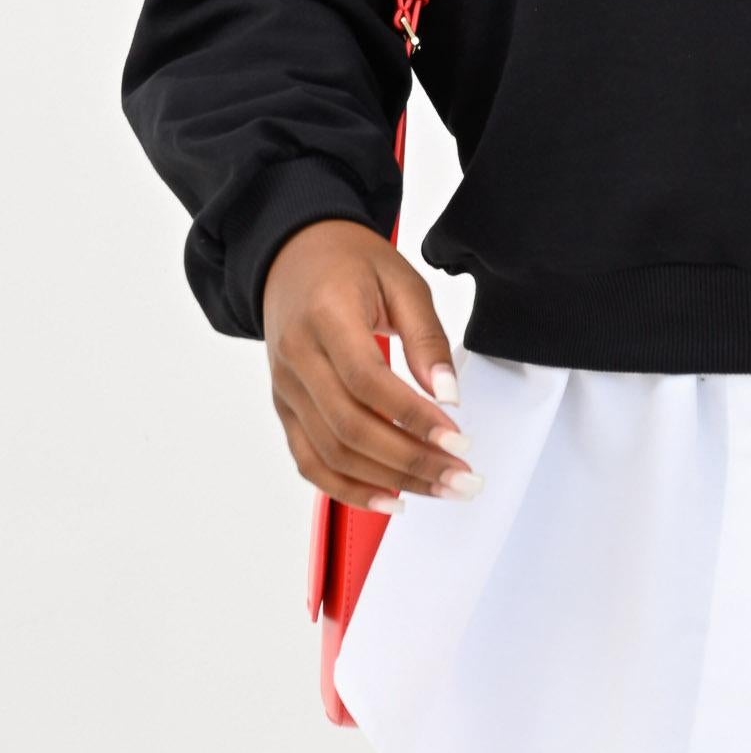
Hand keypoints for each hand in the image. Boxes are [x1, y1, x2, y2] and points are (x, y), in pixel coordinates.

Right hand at [263, 218, 481, 510]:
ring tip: (439, 489)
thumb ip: (426, 337)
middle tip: (462, 478)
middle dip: (411, 461)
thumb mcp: (401, 281)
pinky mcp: (285, 407)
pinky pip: (309, 460)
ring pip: (331, 453)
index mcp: (325, 316)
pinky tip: (389, 498)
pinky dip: (347, 488)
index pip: (368, 381)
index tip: (458, 439)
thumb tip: (448, 395)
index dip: (413, 416)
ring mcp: (286, 387)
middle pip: (349, 427)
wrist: (294, 254)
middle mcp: (297, 357)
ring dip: (389, 481)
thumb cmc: (351, 263)